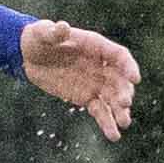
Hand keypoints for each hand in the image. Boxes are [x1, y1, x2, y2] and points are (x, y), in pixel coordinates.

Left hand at [20, 18, 138, 139]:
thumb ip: (54, 33)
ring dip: (120, 111)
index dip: (129, 67)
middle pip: (120, 80)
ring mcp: (95, 83)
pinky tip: (113, 136)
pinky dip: (106, 123)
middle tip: (124, 104)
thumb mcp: (43, 33)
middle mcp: (101, 66)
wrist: (28, 55)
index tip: (135, 78)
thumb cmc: (39, 38)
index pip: (119, 56)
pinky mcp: (86, 97)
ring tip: (124, 124)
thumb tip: (62, 27)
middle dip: (124, 92)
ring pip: (112, 98)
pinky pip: (99, 111)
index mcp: (96, 47)